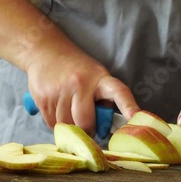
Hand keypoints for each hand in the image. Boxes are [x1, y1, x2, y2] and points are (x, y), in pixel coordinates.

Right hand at [25, 49, 139, 135]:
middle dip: (88, 130)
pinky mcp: (43, 98)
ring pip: (68, 126)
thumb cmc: (77, 68)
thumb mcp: (96, 76)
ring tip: (71, 114)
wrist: (44, 51)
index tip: (137, 118)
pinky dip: (58, 125)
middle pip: (86, 122)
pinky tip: (59, 112)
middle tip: (88, 127)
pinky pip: (53, 125)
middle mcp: (80, 83)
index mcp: (100, 78)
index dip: (129, 106)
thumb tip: (109, 128)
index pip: (119, 92)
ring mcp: (60, 90)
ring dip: (71, 128)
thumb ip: (103, 99)